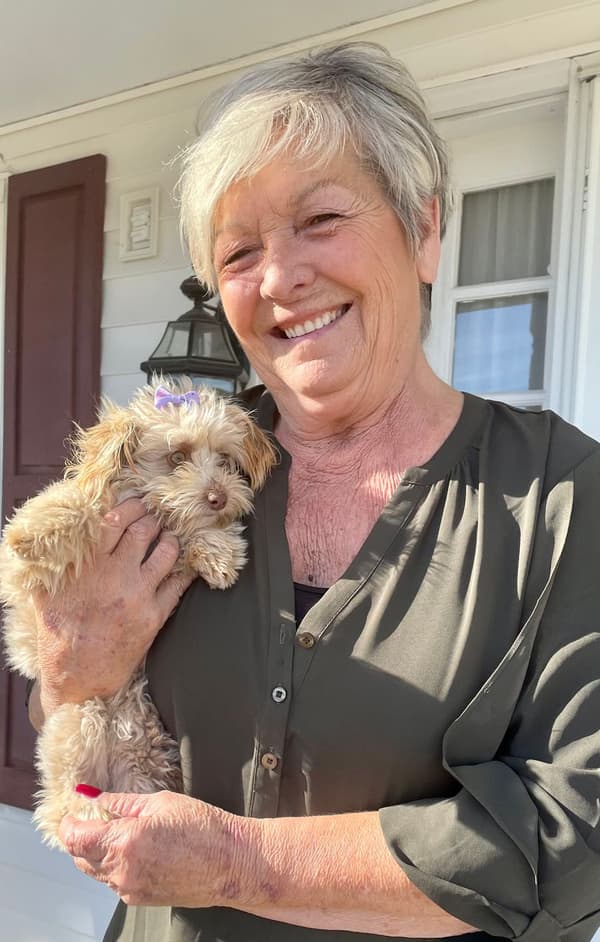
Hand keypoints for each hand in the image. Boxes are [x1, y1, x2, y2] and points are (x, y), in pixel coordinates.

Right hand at [35, 499, 193, 711]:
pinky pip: (179, 583)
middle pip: (145, 530)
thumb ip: (54, 562)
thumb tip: (56, 536)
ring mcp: (138, 595)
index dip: (131, 507)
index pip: (115, 520)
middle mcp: (115, 575)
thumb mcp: (47, 592)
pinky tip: (187, 563)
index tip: (137, 504)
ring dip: (171, 540)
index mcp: (88, 565)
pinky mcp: (155, 616)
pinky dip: (185, 569)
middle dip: (153, 519)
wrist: (77, 677)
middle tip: (156, 518)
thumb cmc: (59, 634)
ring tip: (169, 538)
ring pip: (167, 552)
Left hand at [58, 790, 255, 906]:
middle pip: (79, 858)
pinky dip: (114, 866)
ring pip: (95, 872)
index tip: (73, 812)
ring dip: (97, 853)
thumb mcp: (160, 803)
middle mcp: (121, 871)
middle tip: (95, 818)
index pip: (74, 839)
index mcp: (124, 842)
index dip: (68, 824)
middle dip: (81, 838)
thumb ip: (120, 802)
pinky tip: (135, 850)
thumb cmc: (203, 828)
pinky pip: (113, 882)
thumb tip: (91, 796)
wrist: (231, 863)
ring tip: (119, 832)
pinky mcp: (140, 899)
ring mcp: (130, 889)